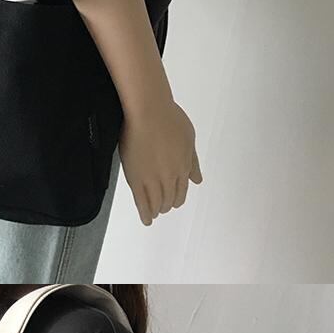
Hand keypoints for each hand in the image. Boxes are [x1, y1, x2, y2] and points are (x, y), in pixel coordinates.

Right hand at [119, 91, 201, 224]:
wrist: (148, 112)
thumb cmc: (169, 118)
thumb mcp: (188, 138)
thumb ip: (192, 161)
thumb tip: (197, 180)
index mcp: (184, 166)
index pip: (182, 190)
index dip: (177, 198)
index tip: (173, 202)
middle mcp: (171, 176)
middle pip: (170, 199)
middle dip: (167, 205)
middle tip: (162, 208)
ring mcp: (153, 179)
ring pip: (157, 203)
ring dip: (157, 210)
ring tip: (153, 214)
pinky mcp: (136, 178)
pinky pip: (142, 202)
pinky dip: (145, 213)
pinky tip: (146, 219)